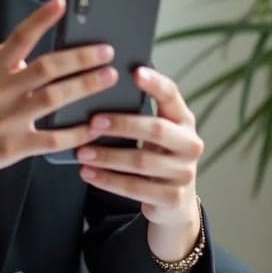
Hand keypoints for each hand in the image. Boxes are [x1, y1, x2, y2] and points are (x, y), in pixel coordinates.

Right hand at [0, 0, 118, 182]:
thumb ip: (0, 60)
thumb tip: (27, 48)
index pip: (18, 39)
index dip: (40, 20)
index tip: (62, 4)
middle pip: (45, 69)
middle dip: (79, 58)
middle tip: (106, 50)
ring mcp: (8, 121)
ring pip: (53, 100)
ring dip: (85, 87)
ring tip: (109, 77)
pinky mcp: (15, 147)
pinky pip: (52, 139)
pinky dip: (76, 132)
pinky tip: (95, 125)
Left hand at [75, 66, 203, 258]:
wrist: (173, 201)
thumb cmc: (153, 153)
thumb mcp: (151, 132)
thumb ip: (135, 113)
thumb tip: (97, 88)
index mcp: (183, 119)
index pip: (171, 95)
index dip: (154, 83)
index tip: (134, 71)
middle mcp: (190, 144)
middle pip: (156, 130)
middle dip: (122, 125)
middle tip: (92, 122)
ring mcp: (184, 173)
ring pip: (142, 162)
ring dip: (108, 156)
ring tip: (82, 152)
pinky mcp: (172, 198)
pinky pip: (135, 188)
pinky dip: (107, 180)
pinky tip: (87, 173)